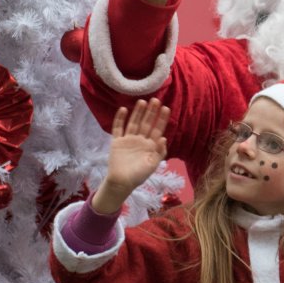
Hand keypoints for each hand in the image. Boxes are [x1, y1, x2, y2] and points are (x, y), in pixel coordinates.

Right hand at [92, 98, 170, 214]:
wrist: (121, 182)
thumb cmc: (139, 175)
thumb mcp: (153, 165)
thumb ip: (159, 152)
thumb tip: (164, 138)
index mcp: (151, 145)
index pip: (157, 129)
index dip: (162, 119)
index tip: (166, 108)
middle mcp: (140, 140)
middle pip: (146, 123)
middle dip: (151, 112)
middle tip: (155, 100)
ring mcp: (128, 140)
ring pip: (134, 123)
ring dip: (137, 113)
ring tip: (142, 101)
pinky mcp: (117, 142)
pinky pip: (118, 128)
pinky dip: (120, 119)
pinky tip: (123, 109)